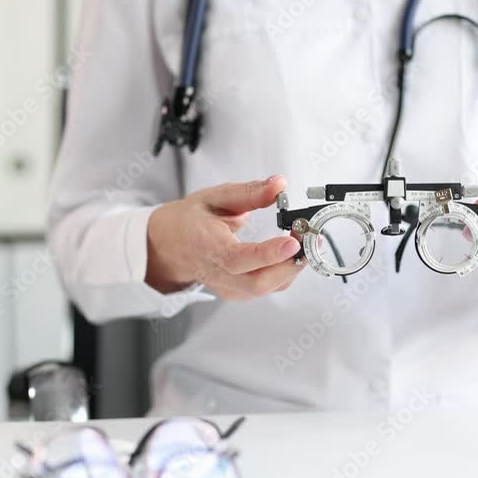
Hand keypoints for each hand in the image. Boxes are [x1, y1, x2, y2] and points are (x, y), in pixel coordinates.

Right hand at [145, 175, 303, 299]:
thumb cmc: (191, 220)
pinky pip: (266, 289)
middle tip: (308, 240)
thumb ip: (250, 192)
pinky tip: (292, 255)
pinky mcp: (236, 292)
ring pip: (265, 289)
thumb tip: (279, 184)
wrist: (169, 246)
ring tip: (305, 243)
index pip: (238, 258)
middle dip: (289, 265)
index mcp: (207, 246)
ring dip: (291, 268)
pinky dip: (284, 274)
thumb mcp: (215, 196)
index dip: (268, 254)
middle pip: (257, 283)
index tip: (292, 241)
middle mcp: (216, 272)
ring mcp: (227, 286)